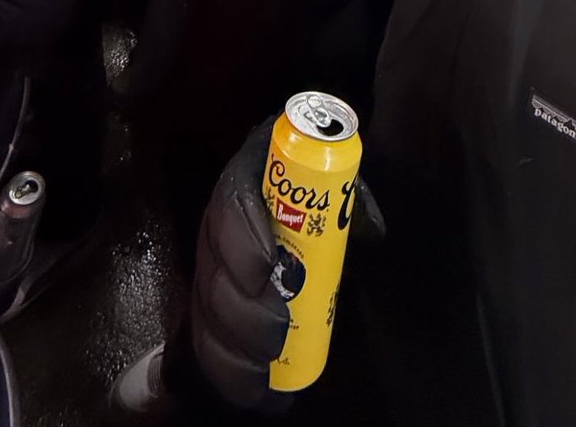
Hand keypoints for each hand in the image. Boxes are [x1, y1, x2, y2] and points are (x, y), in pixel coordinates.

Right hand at [191, 121, 384, 410]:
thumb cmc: (321, 188)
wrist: (300, 193)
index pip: (231, 201)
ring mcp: (211, 263)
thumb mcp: (338, 185)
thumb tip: (372, 231)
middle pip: (212, 269)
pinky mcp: (211, 299)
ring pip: (204, 309)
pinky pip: (204, 336)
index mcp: (249, 181)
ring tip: (263, 377)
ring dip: (231, 350)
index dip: (241, 237)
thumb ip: (351, 201)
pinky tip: (254, 394)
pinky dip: (226, 370)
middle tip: (275, 335)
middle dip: (240, 311)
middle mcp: (220, 223)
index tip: (265, 270)